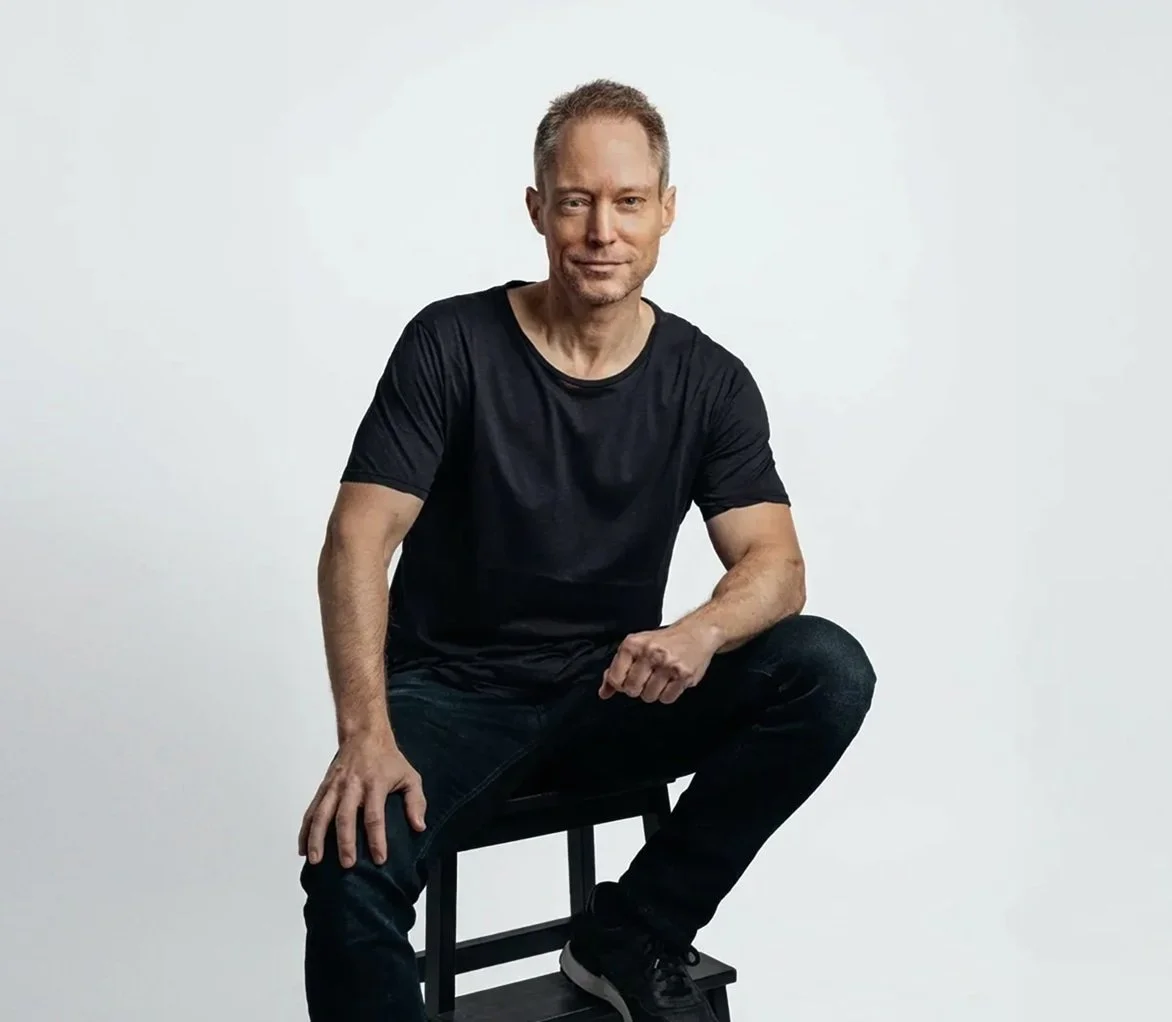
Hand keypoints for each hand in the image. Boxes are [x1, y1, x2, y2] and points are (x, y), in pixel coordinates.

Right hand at [298, 727, 425, 867]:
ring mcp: (335, 786)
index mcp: (375, 783)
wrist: (365, 735)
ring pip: (322, 814)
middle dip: (345, 842)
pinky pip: (312, 810)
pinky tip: (302, 847)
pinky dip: (305, 830)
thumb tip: (419, 827)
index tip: (379, 858)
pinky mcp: (324, 787)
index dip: (377, 838)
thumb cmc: (389, 760)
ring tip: (316, 860)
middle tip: (347, 864)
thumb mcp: (410, 776)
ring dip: (317, 838)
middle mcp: (352, 785)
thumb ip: (416, 802)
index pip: (375, 815)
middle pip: (345, 816)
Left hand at [600, 622, 721, 703]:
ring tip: (660, 678)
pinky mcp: (684, 675)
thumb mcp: (636, 647)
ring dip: (653, 692)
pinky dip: (667, 694)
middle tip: (646, 678)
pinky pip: (667, 698)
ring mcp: (668, 664)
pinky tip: (670, 682)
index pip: (615, 679)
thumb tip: (603, 693)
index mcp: (633, 645)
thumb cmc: (663, 641)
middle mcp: (650, 653)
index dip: (620, 684)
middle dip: (637, 689)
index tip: (628, 679)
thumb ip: (617, 669)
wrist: (696, 633)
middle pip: (632, 690)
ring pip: (649, 696)